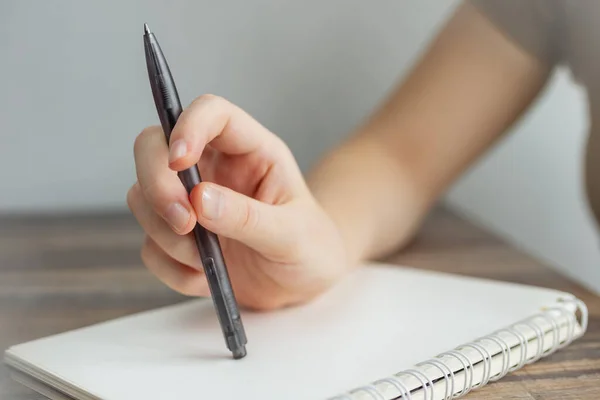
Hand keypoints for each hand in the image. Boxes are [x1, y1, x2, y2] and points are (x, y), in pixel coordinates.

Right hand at [127, 95, 348, 309]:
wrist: (301, 284)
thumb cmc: (309, 249)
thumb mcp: (292, 235)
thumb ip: (249, 217)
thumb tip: (198, 199)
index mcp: (250, 151)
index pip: (211, 113)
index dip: (187, 126)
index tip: (179, 162)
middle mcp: (213, 168)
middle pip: (153, 145)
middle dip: (157, 184)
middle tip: (184, 224)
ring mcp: (189, 202)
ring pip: (141, 196)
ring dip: (166, 234)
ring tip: (209, 260)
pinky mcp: (177, 237)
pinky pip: (150, 247)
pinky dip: (172, 268)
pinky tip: (204, 278)